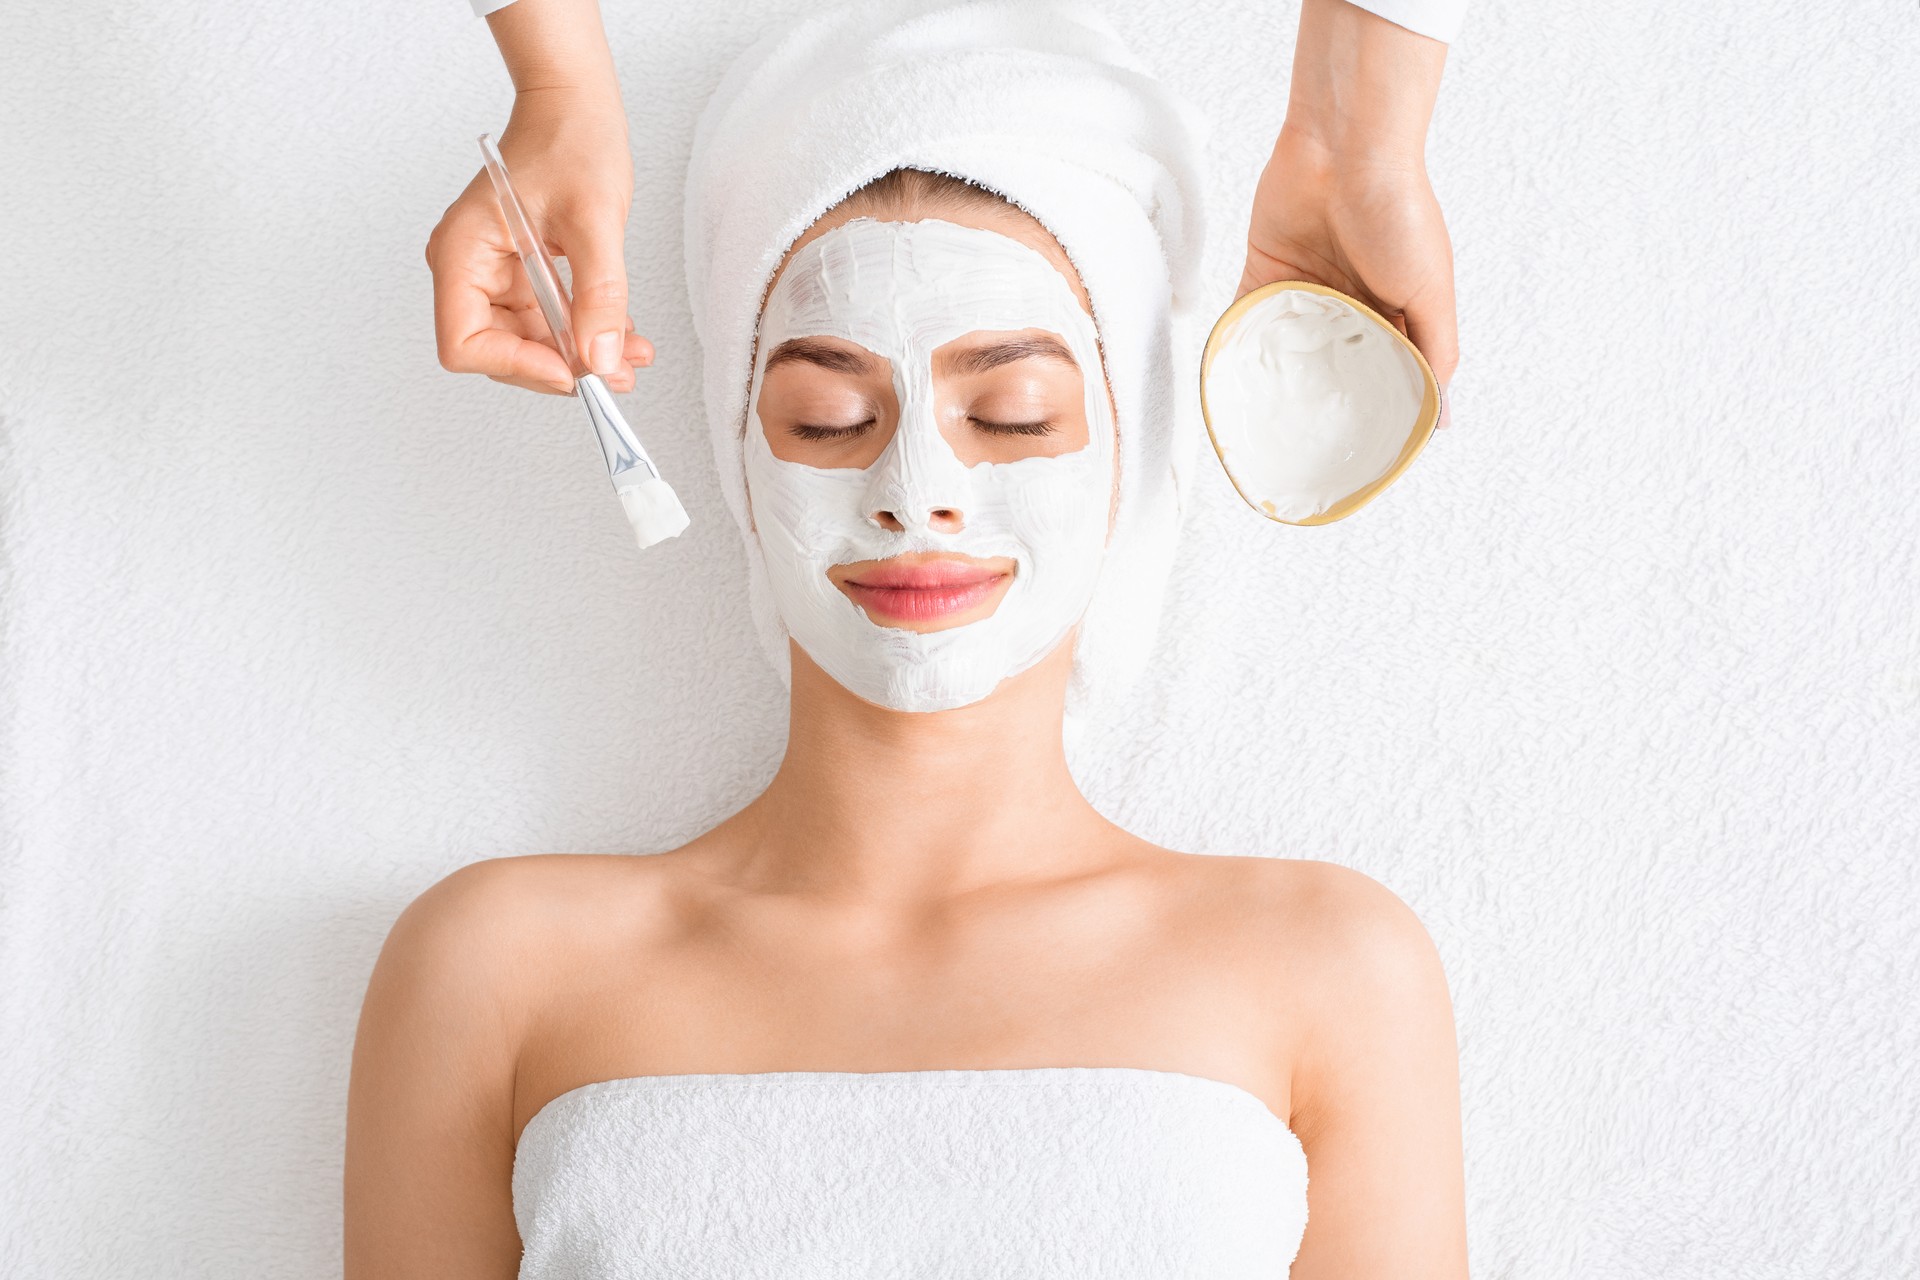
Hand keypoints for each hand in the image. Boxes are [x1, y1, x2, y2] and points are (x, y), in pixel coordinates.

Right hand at [426, 87, 651, 396]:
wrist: (576, 109)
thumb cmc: (571, 141)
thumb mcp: (594, 219)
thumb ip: (599, 293)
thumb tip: (601, 358)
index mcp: (462, 252)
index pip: (464, 342)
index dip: (516, 365)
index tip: (569, 370)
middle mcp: (470, 270)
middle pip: (499, 352)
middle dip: (558, 367)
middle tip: (613, 373)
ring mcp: (496, 277)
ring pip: (530, 345)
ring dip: (581, 358)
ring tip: (630, 359)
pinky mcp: (523, 279)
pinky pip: (550, 325)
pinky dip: (585, 336)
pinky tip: (622, 338)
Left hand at [1240, 123, 1456, 427]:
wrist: (1347, 149)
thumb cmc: (1401, 213)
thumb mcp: (1431, 293)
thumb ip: (1436, 352)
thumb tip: (1441, 418)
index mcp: (1393, 313)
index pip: (1381, 375)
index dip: (1371, 412)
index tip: (1359, 453)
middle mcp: (1347, 305)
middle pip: (1328, 367)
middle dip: (1317, 403)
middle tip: (1303, 452)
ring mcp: (1304, 290)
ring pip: (1284, 349)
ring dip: (1273, 381)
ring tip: (1260, 429)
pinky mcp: (1263, 272)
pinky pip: (1244, 318)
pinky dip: (1235, 347)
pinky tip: (1228, 384)